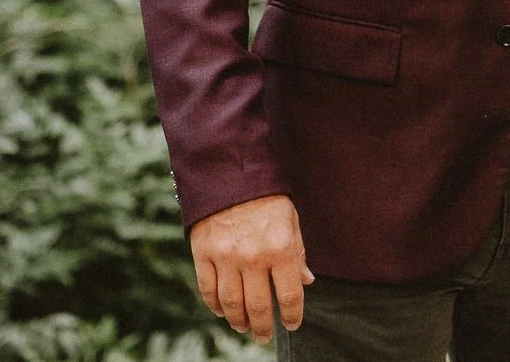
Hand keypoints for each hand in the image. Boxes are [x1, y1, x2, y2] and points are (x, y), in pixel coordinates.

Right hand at [189, 193, 312, 340]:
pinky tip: (222, 311)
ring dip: (239, 321)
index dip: (292, 315)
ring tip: (244, 327)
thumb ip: (298, 253)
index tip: (292, 323)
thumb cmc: (266, 198)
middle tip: (264, 336)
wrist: (229, 172)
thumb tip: (306, 282)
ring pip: (231, 304)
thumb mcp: (290, 221)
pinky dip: (215, 306)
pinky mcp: (203, 254)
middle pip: (259, 307)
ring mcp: (225, 257)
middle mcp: (253, 257)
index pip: (289, 295)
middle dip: (263, 327)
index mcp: (280, 248)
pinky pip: (208, 290)